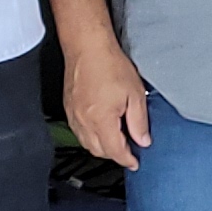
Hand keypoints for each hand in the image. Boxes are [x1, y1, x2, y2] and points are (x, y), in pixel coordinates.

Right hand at [58, 39, 153, 168]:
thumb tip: (143, 140)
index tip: (135, 163)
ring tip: (118, 140)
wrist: (87, 47)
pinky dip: (91, 136)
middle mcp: (83, 121)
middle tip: (130, 150)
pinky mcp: (68, 108)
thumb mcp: (135, 94)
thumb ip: (139, 122)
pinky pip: (79, 131)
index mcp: (101, 120)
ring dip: (102, 147)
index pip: (115, 151)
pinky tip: (101, 128)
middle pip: (99, 151)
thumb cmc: (110, 65)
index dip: (127, 160)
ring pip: (87, 143)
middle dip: (115, 154)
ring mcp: (73, 115)